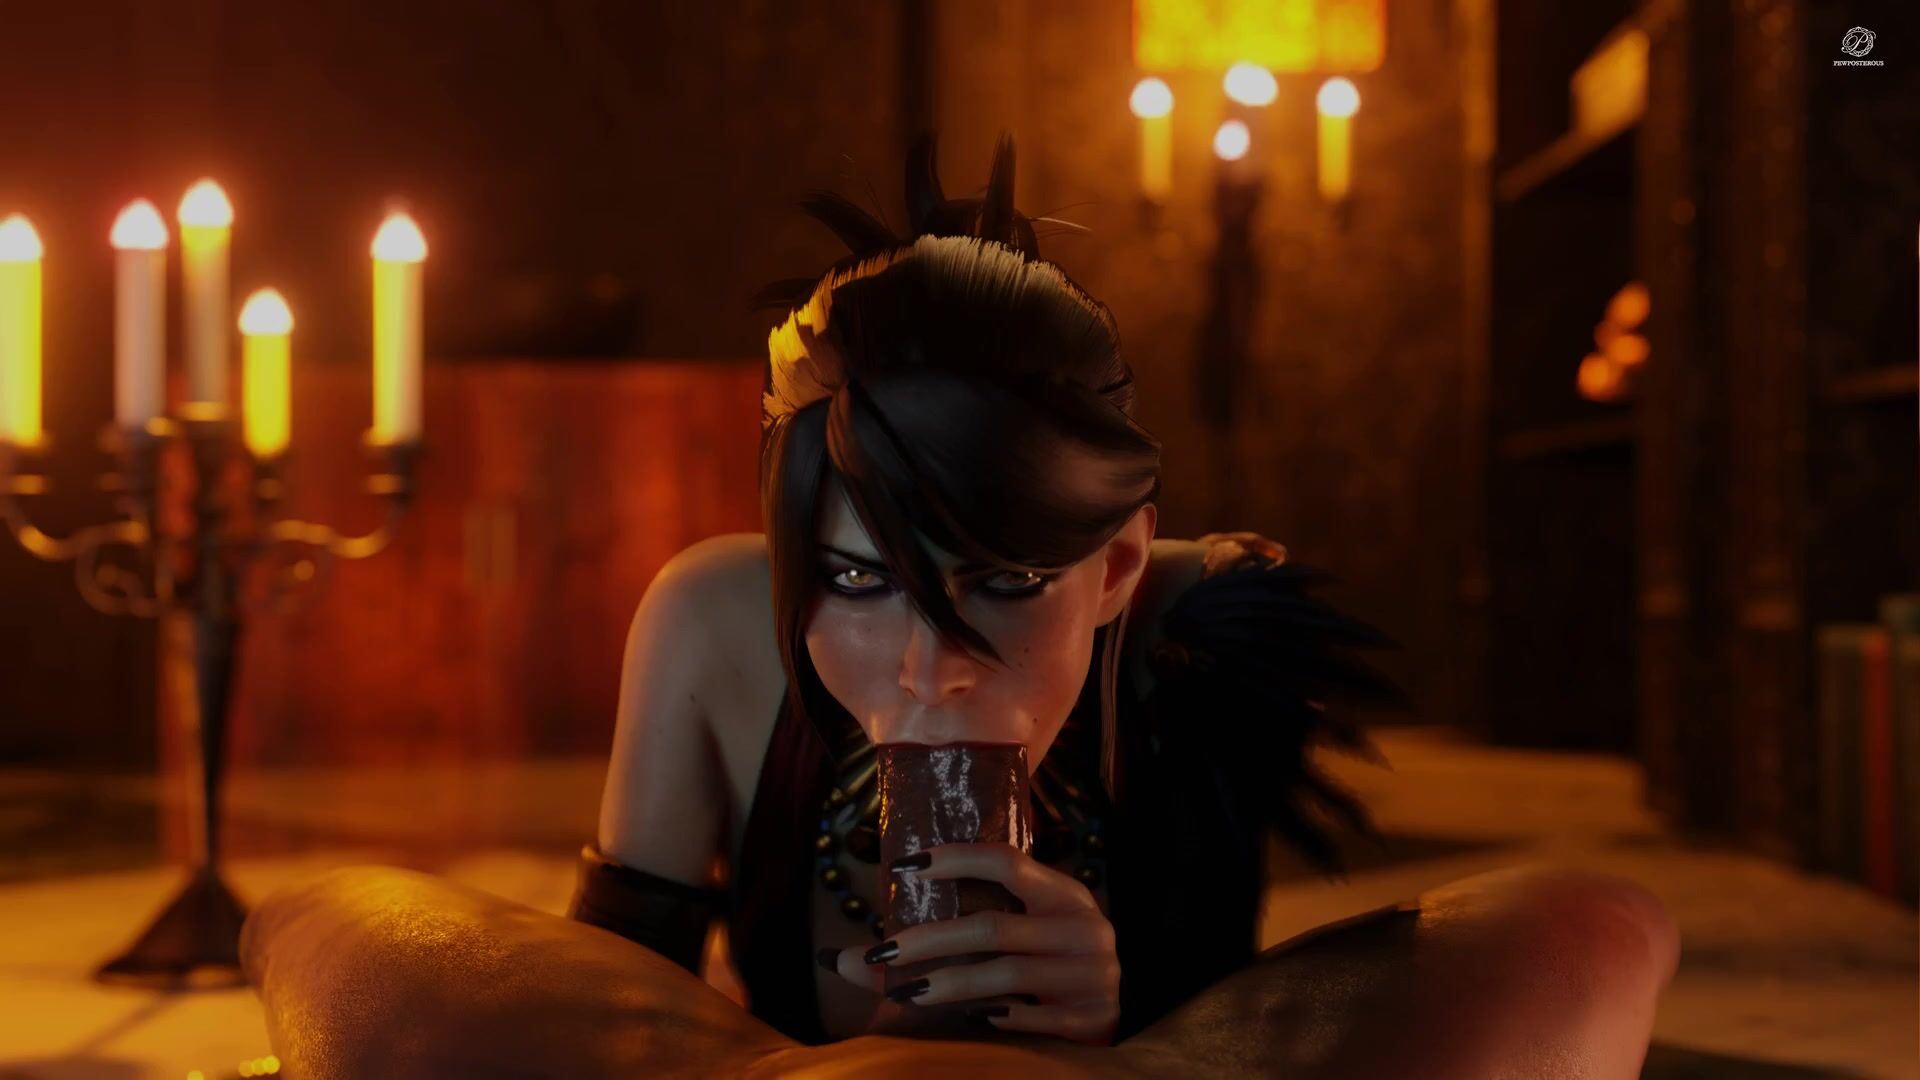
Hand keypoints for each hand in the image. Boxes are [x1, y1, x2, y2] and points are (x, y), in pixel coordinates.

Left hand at [819, 842, 1120, 1044]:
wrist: (1113, 1014)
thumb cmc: (1049, 962)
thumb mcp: (1019, 932)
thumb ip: (953, 926)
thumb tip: (838, 956)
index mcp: (1066, 893)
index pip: (1008, 860)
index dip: (956, 859)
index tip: (904, 867)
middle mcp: (1085, 927)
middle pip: (993, 927)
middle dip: (930, 939)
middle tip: (882, 952)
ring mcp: (1093, 975)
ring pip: (1004, 977)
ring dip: (949, 984)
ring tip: (906, 992)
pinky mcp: (1092, 1018)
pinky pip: (1029, 1019)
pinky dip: (996, 1018)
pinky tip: (973, 1019)